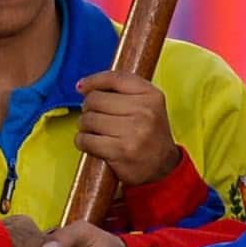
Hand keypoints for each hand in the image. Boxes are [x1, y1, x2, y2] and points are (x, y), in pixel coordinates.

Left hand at [75, 70, 180, 185]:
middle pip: (96, 99)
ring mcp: (133, 131)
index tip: (82, 87)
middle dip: (88, 109)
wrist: (164, 167)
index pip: (115, 78)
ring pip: (89, 119)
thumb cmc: (150, 135)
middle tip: (93, 117)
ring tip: (94, 132)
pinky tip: (91, 143)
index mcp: (151, 96)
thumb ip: (123, 92)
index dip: (94, 80)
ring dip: (85, 126)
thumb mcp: (148, 106)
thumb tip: (85, 86)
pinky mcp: (121, 151)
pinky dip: (83, 141)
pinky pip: (87, 140)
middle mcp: (144, 111)